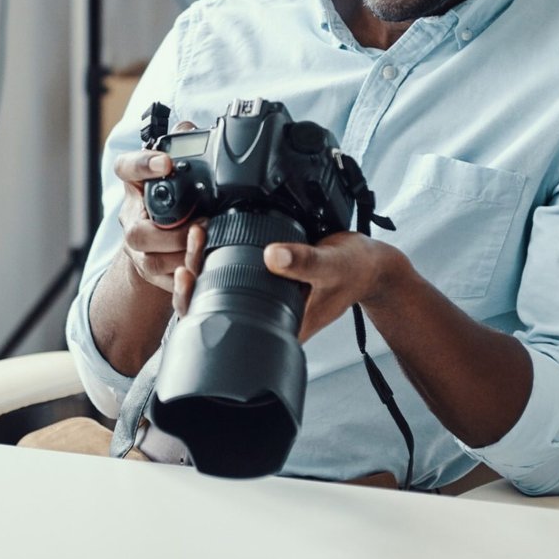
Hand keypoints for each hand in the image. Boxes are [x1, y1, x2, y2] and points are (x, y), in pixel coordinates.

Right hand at [113, 121, 201, 292]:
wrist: (161, 242)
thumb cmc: (172, 201)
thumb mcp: (177, 172)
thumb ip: (183, 147)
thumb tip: (189, 128)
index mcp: (137, 186)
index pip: (127, 169)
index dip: (144, 165)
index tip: (167, 163)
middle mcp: (132, 218)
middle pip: (137, 230)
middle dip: (171, 232)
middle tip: (202, 224)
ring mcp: (139, 250)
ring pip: (151, 260)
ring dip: (182, 255)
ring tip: (208, 245)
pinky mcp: (152, 274)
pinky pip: (165, 283)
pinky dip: (185, 280)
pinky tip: (204, 270)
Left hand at [172, 228, 406, 343]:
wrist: (369, 264)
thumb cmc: (354, 271)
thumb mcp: (332, 264)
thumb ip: (305, 261)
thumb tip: (273, 255)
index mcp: (274, 328)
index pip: (222, 325)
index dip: (196, 303)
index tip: (189, 271)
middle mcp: (262, 317)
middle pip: (210, 304)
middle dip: (193, 273)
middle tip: (194, 239)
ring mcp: (261, 298)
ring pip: (217, 286)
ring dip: (202, 259)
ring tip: (199, 231)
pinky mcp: (264, 278)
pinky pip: (231, 270)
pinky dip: (218, 252)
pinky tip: (212, 231)